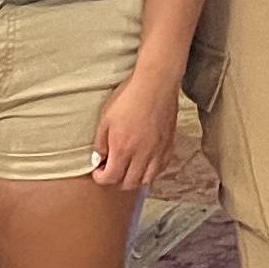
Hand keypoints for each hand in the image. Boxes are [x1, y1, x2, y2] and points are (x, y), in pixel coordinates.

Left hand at [88, 66, 179, 190]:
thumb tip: (99, 159)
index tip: (99, 171)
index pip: (111, 178)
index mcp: (123, 149)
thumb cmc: (128, 98)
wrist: (156, 84)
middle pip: (129, 183)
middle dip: (117, 180)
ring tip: (129, 168)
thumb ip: (100, 144)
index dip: (101, 178)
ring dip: (135, 178)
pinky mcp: (169, 145)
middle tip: (112, 169)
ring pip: (147, 179)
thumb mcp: (105, 119)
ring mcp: (157, 151)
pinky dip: (152, 171)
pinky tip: (145, 162)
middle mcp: (142, 155)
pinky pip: (161, 168)